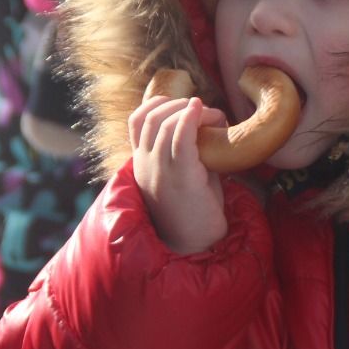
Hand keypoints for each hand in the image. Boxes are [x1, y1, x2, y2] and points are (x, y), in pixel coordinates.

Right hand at [130, 94, 227, 254]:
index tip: (182, 104)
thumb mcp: (188, 175)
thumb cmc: (196, 211)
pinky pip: (180, 138)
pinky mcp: (181, 177)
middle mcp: (145, 165)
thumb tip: (211, 126)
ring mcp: (160, 171)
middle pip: (152, 117)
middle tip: (203, 110)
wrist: (196, 244)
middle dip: (178, 104)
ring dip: (190, 111)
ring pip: (166, 124)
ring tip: (211, 115)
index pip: (137, 121)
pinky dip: (190, 118)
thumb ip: (190, 152)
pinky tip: (202, 110)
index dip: (157, 104)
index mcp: (142, 164)